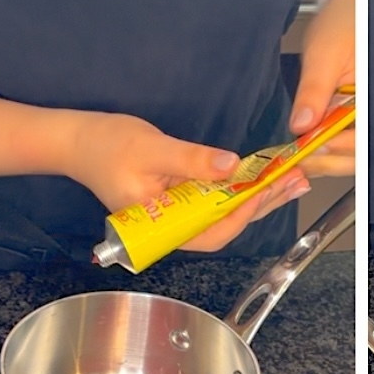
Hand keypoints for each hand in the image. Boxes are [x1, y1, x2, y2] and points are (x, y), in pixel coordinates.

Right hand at [64, 111, 309, 252]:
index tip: (265, 189)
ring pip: (225, 214)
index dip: (242, 214)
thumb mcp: (153, 149)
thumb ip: (192, 161)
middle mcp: (172, 228)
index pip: (211, 232)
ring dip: (259, 197)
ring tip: (292, 181)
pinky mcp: (181, 201)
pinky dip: (241, 188)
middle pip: (226, 226)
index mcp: (160, 226)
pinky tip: (264, 177)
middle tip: (295, 183)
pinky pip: (217, 200)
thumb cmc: (106, 146)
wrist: (77, 141)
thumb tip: (231, 166)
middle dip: (262, 205)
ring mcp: (178, 215)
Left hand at [293, 0, 355, 177]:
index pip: (361, 140)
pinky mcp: (362, 114)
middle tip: (296, 160)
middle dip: (328, 161)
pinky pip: (351, 139)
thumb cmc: (349, 19)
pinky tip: (312, 143)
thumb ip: (314, 91)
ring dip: (328, 157)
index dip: (334, 151)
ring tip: (300, 154)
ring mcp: (372, 114)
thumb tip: (300, 125)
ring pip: (355, 153)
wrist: (354, 3)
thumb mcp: (324, 53)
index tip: (304, 152)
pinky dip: (331, 146)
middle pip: (360, 155)